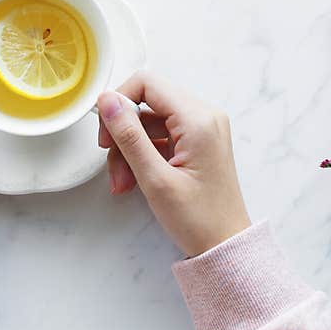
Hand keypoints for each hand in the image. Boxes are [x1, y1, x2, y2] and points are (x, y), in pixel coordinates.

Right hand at [97, 72, 250, 256]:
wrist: (225, 246)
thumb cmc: (198, 219)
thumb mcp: (155, 178)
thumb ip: (129, 136)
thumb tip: (107, 101)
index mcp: (198, 120)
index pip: (148, 83)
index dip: (119, 102)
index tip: (105, 132)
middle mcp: (204, 117)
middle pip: (147, 104)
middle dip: (123, 133)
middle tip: (111, 163)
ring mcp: (202, 130)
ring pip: (150, 123)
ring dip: (129, 150)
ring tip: (122, 183)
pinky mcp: (197, 144)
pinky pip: (161, 138)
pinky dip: (143, 156)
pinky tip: (133, 181)